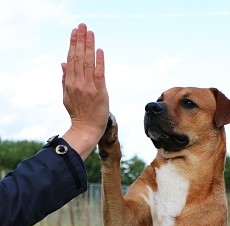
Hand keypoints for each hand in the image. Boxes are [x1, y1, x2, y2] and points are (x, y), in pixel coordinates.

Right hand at [61, 23, 108, 159]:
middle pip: (79, 58)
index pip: (71, 59)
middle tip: (82, 26)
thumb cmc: (78, 114)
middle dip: (80, 40)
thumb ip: (65, 79)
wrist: (86, 129)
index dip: (73, 44)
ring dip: (89, 46)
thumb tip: (63, 63)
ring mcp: (89, 88)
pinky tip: (99, 50)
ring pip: (88, 63)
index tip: (74, 32)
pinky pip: (99, 74)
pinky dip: (99, 61)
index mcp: (70, 83)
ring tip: (90, 33)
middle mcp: (78, 84)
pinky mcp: (100, 93)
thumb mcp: (66, 96)